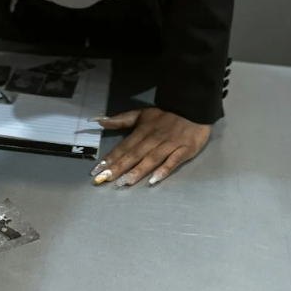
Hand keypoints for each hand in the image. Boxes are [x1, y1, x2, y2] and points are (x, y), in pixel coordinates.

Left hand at [89, 106, 210, 186]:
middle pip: (134, 154)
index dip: (110, 158)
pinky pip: (173, 161)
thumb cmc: (165, 115)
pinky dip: (164, 170)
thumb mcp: (141, 114)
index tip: (97, 170)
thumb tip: (98, 121)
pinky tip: (153, 180)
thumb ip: (121, 120)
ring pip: (151, 158)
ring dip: (137, 170)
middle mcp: (153, 138)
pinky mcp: (185, 150)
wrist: (193, 108)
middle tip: (105, 179)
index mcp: (142, 131)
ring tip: (124, 182)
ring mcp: (169, 145)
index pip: (123, 146)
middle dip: (119, 167)